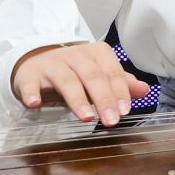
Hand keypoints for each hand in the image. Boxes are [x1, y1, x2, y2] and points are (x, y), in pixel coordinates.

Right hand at [10, 41, 150, 125]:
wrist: (37, 59)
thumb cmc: (74, 70)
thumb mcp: (98, 74)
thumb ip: (120, 82)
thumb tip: (145, 90)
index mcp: (96, 53)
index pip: (112, 72)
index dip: (119, 91)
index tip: (125, 111)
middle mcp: (76, 55)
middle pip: (92, 76)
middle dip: (103, 99)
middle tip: (111, 120)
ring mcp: (52, 63)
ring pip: (67, 80)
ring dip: (77, 99)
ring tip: (86, 117)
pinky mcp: (30, 74)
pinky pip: (31, 83)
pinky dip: (32, 92)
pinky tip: (35, 104)